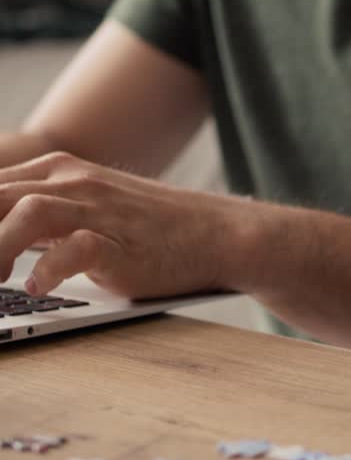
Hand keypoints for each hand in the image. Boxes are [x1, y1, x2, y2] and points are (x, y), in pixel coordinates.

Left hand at [0, 152, 250, 298]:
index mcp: (59, 172)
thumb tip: (2, 247)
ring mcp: (98, 210)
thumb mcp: (91, 211)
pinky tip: (37, 287)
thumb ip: (44, 218)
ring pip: (26, 213)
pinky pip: (75, 248)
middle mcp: (73, 183)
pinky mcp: (121, 241)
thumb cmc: (155, 231)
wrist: (220, 234)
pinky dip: (48, 268)